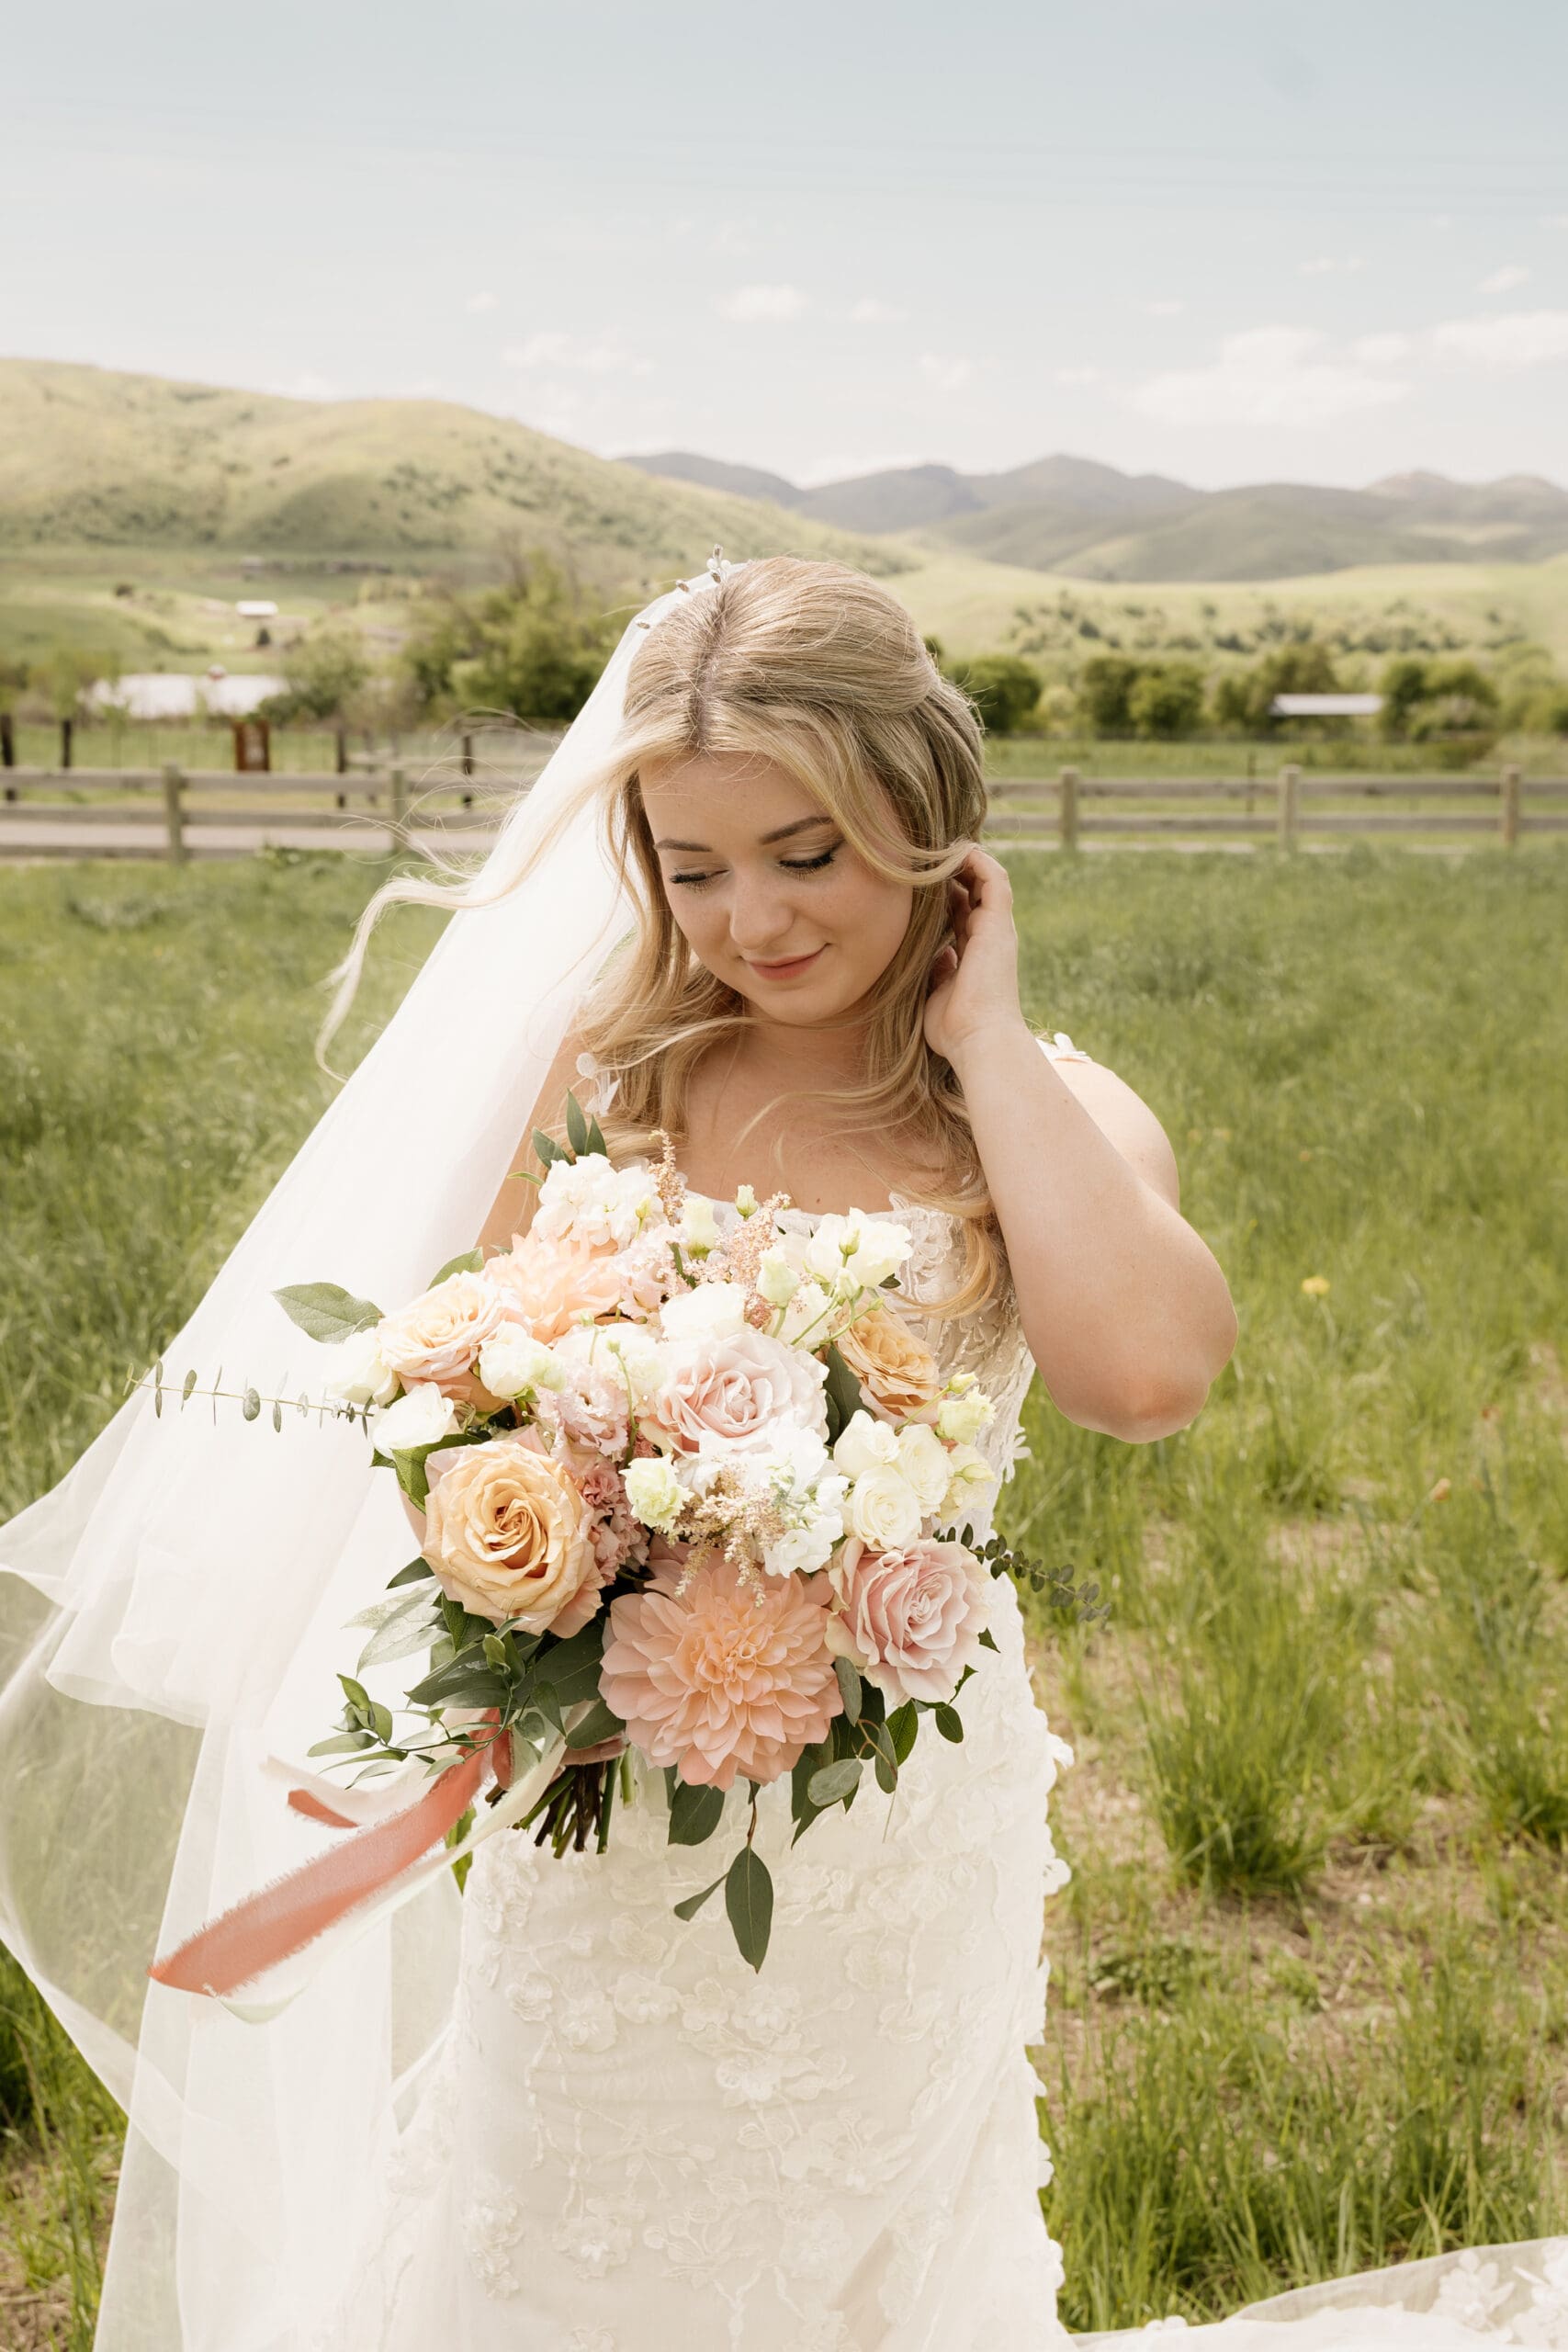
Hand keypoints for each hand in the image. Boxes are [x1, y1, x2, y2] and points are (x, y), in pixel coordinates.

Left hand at [922, 848, 1028, 1064]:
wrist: (979, 1039)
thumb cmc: (955, 1029)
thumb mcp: (936, 993)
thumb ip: (936, 972)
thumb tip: (934, 957)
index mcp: (975, 954)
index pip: (961, 914)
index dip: (943, 895)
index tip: (917, 882)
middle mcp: (989, 938)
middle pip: (974, 893)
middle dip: (952, 873)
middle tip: (924, 857)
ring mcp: (996, 929)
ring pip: (986, 880)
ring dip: (965, 860)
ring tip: (940, 845)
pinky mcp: (999, 924)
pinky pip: (994, 879)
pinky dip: (978, 860)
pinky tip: (956, 849)